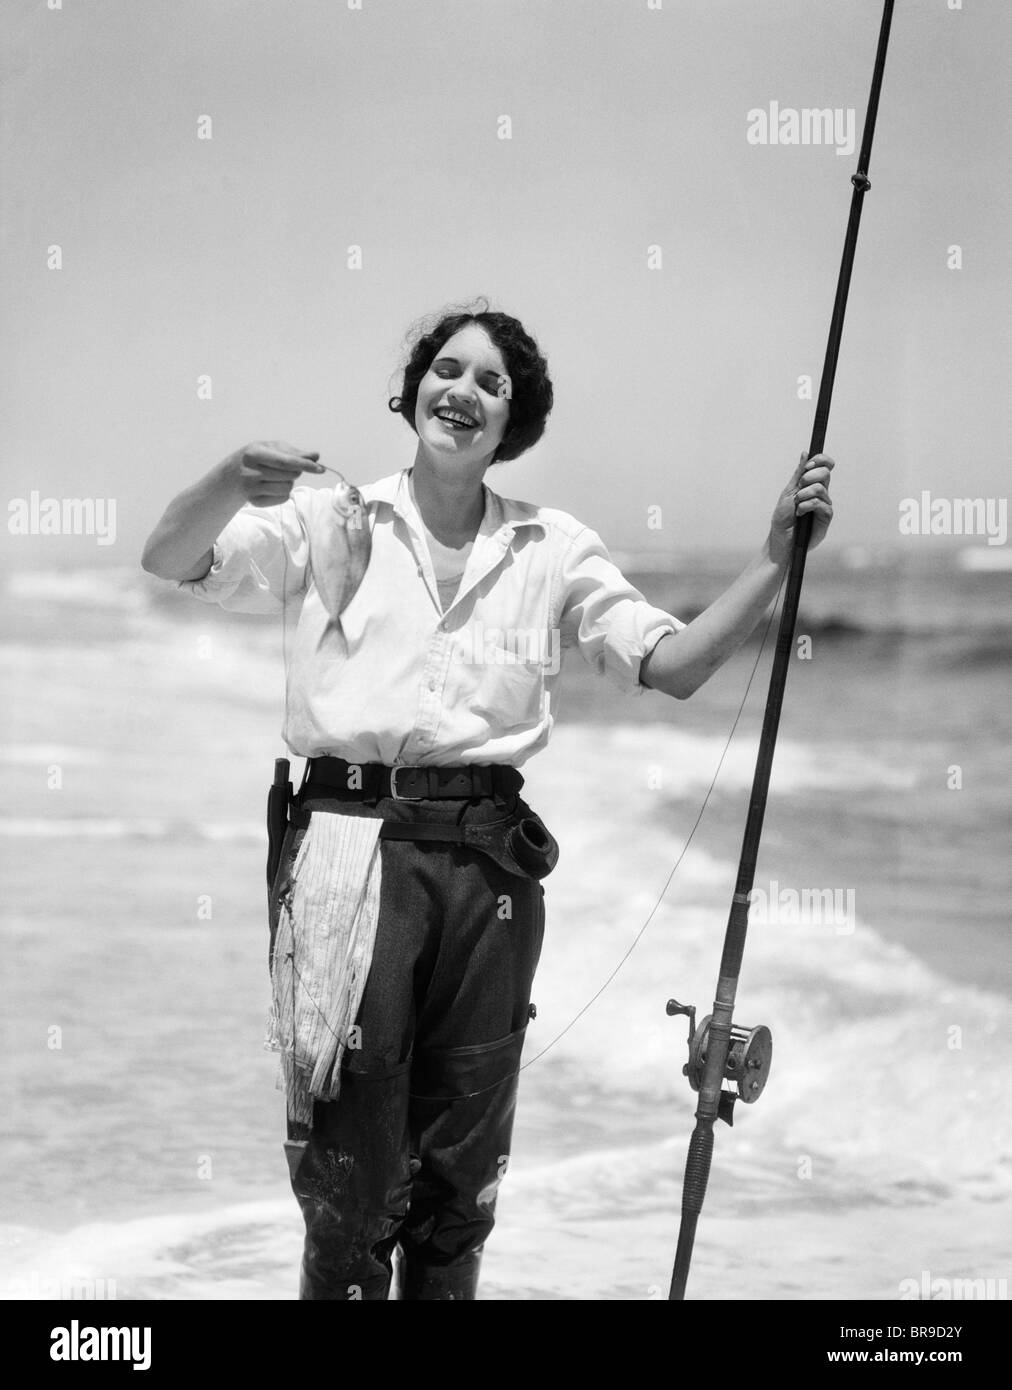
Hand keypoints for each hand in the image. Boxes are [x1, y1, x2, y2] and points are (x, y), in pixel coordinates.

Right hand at [220, 440, 325, 506]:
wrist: (231, 475)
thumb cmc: (257, 457)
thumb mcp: (271, 448)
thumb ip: (294, 452)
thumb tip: (316, 456)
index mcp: (254, 454)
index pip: (286, 461)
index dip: (305, 465)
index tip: (321, 468)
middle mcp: (251, 472)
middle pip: (290, 475)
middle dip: (296, 471)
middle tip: (287, 467)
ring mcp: (251, 489)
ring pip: (288, 488)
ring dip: (289, 482)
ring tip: (277, 476)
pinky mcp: (255, 501)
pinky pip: (282, 499)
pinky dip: (283, 493)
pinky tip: (271, 486)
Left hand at [766, 451, 834, 566]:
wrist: (781, 540)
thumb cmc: (783, 518)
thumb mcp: (788, 492)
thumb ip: (798, 473)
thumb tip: (805, 453)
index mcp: (812, 485)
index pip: (825, 465)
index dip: (821, 460)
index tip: (809, 464)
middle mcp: (821, 493)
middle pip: (825, 473)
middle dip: (809, 476)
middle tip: (799, 486)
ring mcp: (825, 505)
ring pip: (820, 488)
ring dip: (804, 494)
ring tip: (797, 505)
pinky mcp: (826, 517)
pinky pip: (820, 503)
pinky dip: (806, 506)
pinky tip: (800, 513)